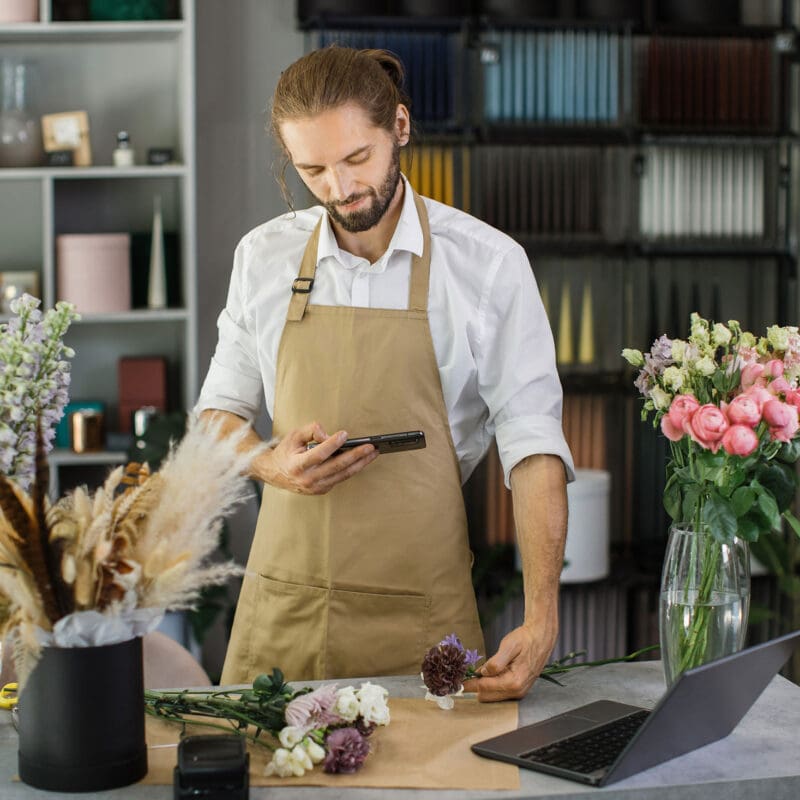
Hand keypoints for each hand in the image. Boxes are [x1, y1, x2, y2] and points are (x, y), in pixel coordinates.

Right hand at [258, 421, 377, 494]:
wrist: (275, 473)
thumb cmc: (286, 452)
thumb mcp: (293, 436)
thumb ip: (310, 431)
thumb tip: (328, 435)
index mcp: (297, 465)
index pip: (318, 455)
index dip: (332, 444)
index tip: (344, 434)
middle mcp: (307, 479)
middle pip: (336, 467)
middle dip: (355, 456)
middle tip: (370, 447)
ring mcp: (315, 487)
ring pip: (342, 475)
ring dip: (360, 464)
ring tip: (372, 453)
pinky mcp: (322, 490)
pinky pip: (340, 478)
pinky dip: (352, 469)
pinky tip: (363, 460)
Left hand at [463, 617, 557, 701]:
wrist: (541, 637)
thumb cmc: (526, 639)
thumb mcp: (509, 646)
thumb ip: (496, 662)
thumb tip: (483, 673)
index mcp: (514, 682)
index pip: (485, 688)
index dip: (470, 684)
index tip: (458, 682)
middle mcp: (517, 691)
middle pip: (487, 695)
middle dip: (476, 687)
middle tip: (465, 675)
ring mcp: (519, 692)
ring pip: (493, 695)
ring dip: (483, 686)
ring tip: (477, 672)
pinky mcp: (519, 689)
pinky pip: (500, 691)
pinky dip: (491, 685)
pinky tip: (489, 673)